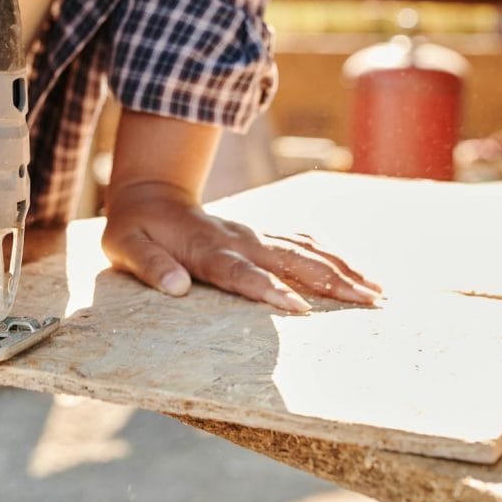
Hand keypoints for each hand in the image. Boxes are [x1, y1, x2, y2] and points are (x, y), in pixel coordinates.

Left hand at [102, 182, 381, 311]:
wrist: (151, 194)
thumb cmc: (134, 229)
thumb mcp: (124, 246)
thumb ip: (150, 265)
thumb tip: (176, 287)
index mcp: (205, 248)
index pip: (239, 273)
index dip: (268, 289)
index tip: (300, 307)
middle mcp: (237, 239)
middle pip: (288, 260)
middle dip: (330, 281)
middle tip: (367, 302)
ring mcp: (252, 234)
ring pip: (304, 250)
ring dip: (341, 270)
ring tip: (376, 292)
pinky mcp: (260, 234)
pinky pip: (301, 243)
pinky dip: (330, 257)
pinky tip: (356, 273)